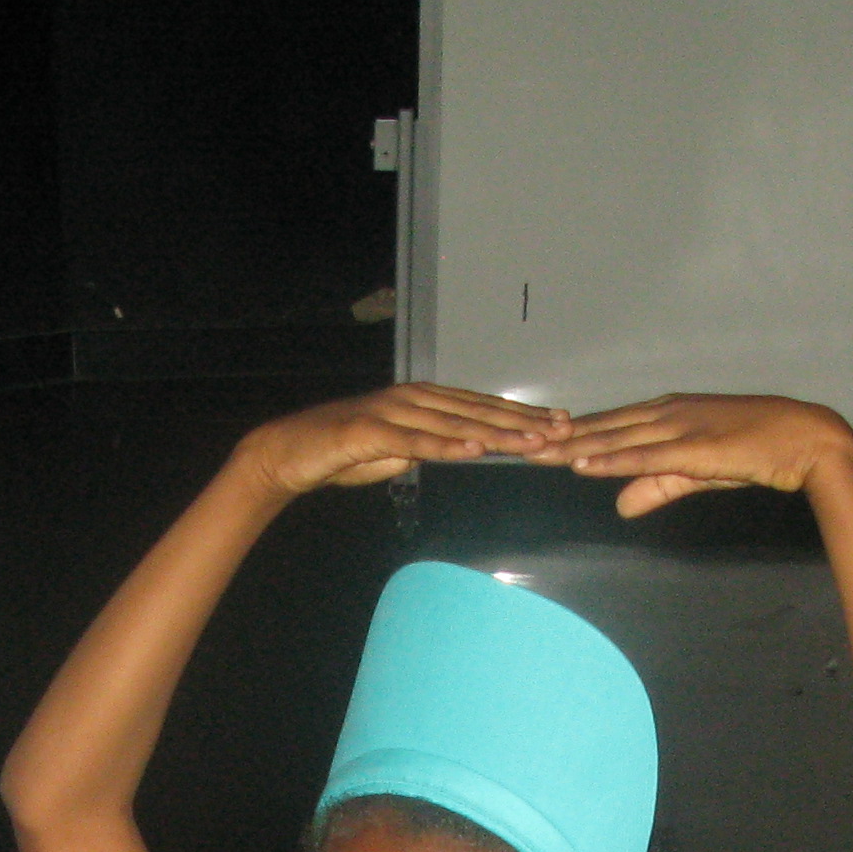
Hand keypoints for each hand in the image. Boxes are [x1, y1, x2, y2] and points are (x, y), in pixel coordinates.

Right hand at [241, 385, 564, 498]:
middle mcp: (413, 398)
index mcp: (423, 401)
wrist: (289, 452)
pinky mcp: (371, 431)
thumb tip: (460, 446)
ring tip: (533, 442)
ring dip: (497, 432)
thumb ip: (430, 445)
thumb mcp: (397, 451)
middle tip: (563, 433)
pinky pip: (416, 440)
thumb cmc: (342, 453)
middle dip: (524, 423)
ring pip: (455, 423)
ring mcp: (392, 411)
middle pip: (478, 412)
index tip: (559, 427)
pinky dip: (448, 444)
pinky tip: (476, 449)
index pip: (482, 409)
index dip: (522, 418)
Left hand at [555, 395, 852, 516]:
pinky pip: (644, 455)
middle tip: (516, 444)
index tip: (536, 441)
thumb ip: (657, 486)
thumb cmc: (757, 452)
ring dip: (573, 447)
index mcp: (667, 414)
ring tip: (536, 454)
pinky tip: (584, 464)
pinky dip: (611, 459)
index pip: (609, 426)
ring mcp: (679, 426)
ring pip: (614, 439)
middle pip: (601, 428)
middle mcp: (666, 413)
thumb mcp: (698, 473)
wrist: (804, 440)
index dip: (571, 435)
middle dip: (558, 438)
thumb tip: (620, 505)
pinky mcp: (694, 447)